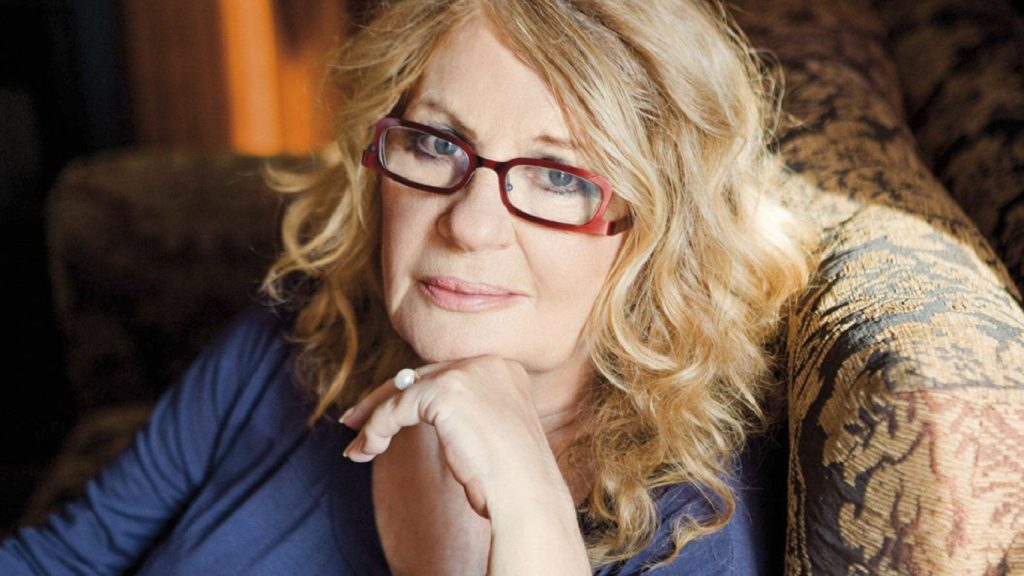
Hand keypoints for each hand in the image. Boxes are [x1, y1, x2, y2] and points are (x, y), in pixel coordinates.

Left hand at [341, 355, 562, 518]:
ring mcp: (468, 373)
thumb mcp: (486, 433)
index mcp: (502, 370)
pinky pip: (397, 407)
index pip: (443, 374)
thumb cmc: (509, 480)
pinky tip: (367, 450)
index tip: (382, 414)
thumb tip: (411, 409)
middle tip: (353, 421)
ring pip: (404, 390)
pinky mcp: (447, 390)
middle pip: (420, 375)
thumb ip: (460, 413)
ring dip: (375, 420)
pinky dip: (376, 429)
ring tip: (357, 447)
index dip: (408, 393)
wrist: (526, 495)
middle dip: (382, 400)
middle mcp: (487, 363)